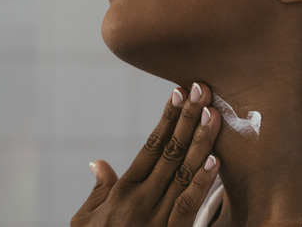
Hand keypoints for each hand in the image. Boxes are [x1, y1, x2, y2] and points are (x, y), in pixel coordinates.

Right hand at [72, 82, 220, 226]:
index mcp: (123, 192)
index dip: (167, 118)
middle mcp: (140, 200)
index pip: (150, 146)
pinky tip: (215, 160)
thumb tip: (99, 162)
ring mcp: (157, 218)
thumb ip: (98, 191)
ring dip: (200, 140)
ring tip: (212, 113)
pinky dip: (202, 182)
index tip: (179, 93)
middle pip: (170, 151)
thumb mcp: (87, 221)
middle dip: (188, 117)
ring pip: (183, 172)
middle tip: (202, 88)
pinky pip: (189, 206)